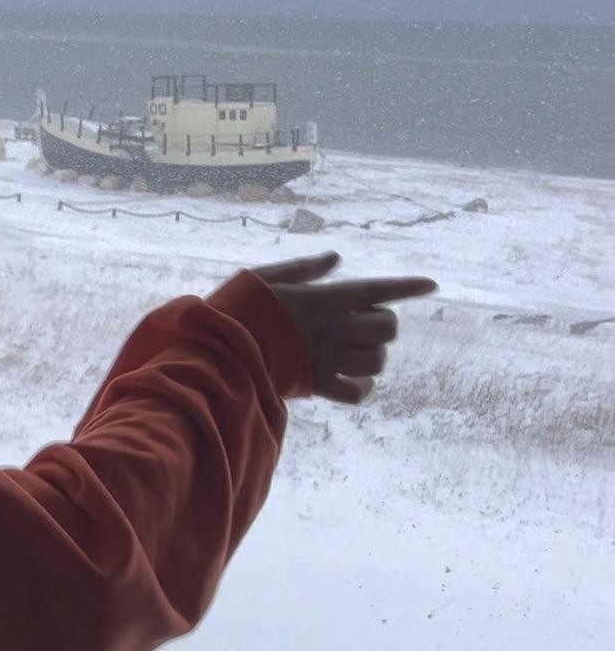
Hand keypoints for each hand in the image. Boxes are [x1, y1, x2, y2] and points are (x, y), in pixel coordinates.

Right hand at [250, 251, 437, 404]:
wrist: (218, 348)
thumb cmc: (237, 307)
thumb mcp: (266, 276)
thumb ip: (305, 268)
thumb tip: (335, 258)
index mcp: (325, 298)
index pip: (378, 289)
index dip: (408, 286)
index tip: (432, 285)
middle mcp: (333, 328)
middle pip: (387, 328)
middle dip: (382, 326)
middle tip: (361, 326)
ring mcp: (327, 358)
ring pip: (377, 361)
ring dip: (373, 357)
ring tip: (354, 354)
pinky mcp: (316, 384)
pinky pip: (356, 392)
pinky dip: (362, 388)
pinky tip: (354, 381)